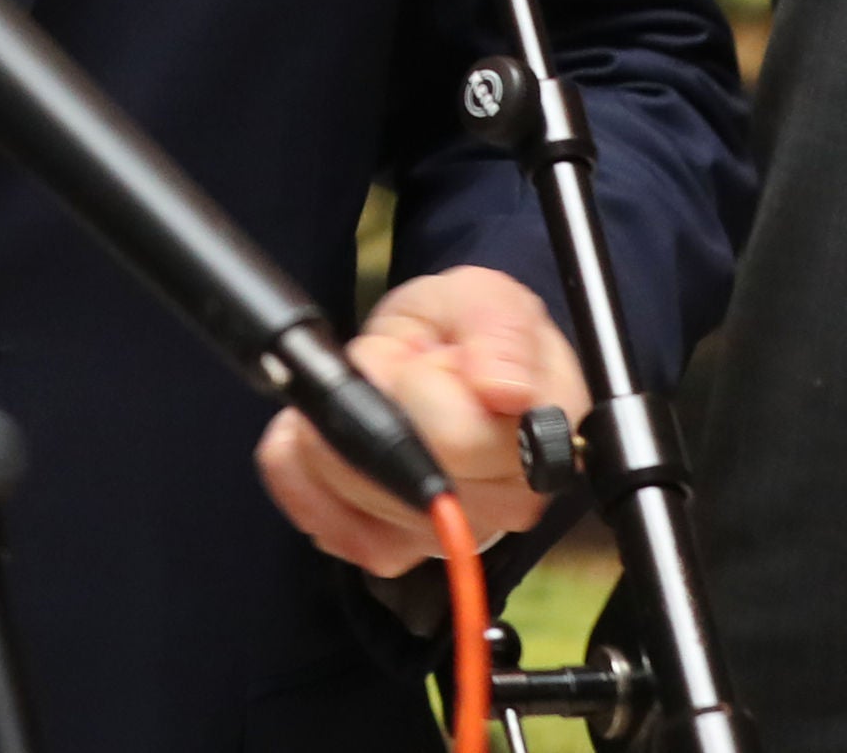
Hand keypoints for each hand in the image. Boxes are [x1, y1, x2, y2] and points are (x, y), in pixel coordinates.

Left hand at [255, 268, 586, 576]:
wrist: (442, 351)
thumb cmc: (467, 328)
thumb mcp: (483, 298)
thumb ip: (499, 333)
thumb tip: (505, 390)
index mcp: (539, 437)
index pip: (459, 441)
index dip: (419, 388)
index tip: (425, 354)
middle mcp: (507, 500)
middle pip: (400, 477)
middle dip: (370, 409)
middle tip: (386, 368)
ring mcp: (451, 533)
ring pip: (357, 498)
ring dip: (334, 438)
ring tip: (362, 396)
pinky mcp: (399, 549)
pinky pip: (327, 524)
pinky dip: (307, 476)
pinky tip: (329, 436)